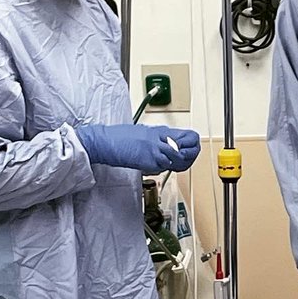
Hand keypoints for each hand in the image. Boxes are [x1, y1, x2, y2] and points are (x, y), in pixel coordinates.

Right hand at [76, 123, 200, 172]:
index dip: (191, 143)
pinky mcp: (149, 160)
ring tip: (178, 164)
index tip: (193, 147)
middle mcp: (159, 138)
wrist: (104, 142)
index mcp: (157, 130)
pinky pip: (164, 167)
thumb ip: (155, 138)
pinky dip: (165, 168)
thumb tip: (164, 145)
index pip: (183, 135)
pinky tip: (161, 166)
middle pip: (185, 146)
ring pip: (177, 158)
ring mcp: (155, 149)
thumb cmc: (117, 137)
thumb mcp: (141, 133)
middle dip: (191, 154)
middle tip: (191, 158)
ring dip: (180, 163)